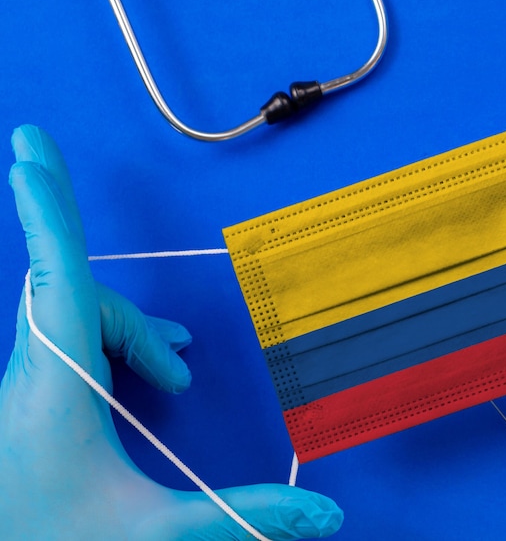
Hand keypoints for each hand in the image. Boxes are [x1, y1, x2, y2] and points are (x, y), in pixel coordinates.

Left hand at [0, 125, 342, 538]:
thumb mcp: (153, 533)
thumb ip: (244, 514)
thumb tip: (330, 511)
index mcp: (50, 391)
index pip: (56, 279)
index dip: (49, 211)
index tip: (29, 148)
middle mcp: (27, 378)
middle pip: (81, 301)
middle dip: (141, 324)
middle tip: (182, 371)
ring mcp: (21, 389)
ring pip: (72, 322)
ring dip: (130, 338)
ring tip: (175, 375)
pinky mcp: (24, 404)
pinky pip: (65, 344)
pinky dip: (109, 350)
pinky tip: (137, 382)